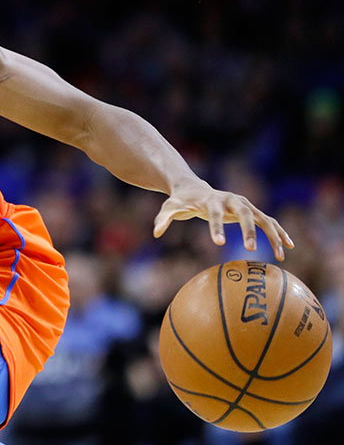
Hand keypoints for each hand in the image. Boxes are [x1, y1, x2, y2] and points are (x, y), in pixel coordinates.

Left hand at [152, 182, 293, 260]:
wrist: (194, 189)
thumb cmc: (181, 200)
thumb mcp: (170, 207)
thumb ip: (163, 217)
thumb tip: (156, 232)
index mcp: (212, 200)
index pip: (215, 213)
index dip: (216, 227)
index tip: (218, 243)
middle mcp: (232, 200)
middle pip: (244, 213)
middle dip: (248, 230)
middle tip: (250, 249)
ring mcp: (244, 204)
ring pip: (263, 218)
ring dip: (272, 235)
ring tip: (279, 255)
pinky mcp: (251, 210)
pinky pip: (269, 221)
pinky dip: (279, 232)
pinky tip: (288, 246)